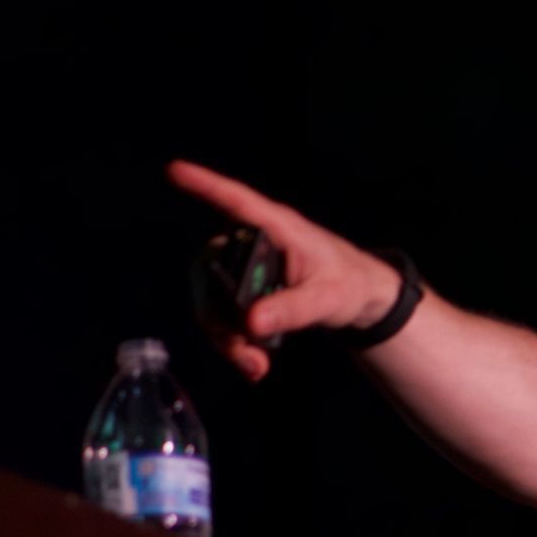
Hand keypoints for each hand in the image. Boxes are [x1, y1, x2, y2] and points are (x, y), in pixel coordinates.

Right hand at [167, 160, 401, 381]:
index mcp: (277, 228)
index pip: (238, 202)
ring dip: (226, 337)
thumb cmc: (350, 283)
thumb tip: (252, 323)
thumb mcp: (328, 299)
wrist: (362, 300)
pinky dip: (235, 341)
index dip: (206, 185)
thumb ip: (294, 309)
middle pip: (210, 270)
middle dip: (217, 317)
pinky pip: (225, 314)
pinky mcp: (247, 290)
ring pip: (213, 299)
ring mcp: (246, 267)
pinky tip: (255, 364)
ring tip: (255, 367)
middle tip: (241, 351)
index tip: (175, 170)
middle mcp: (254, 242)